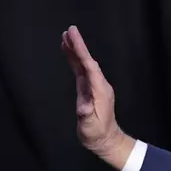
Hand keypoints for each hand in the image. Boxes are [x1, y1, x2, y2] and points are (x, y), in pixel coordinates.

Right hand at [61, 26, 133, 168]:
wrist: (104, 139)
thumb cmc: (97, 133)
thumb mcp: (90, 127)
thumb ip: (86, 116)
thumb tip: (82, 108)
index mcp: (100, 90)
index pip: (90, 66)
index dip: (81, 51)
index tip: (73, 37)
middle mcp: (99, 85)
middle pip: (87, 61)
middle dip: (79, 46)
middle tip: (69, 30)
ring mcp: (94, 86)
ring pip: (84, 64)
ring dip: (76, 50)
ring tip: (66, 37)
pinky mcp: (89, 89)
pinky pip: (81, 70)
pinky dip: (74, 60)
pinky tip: (69, 52)